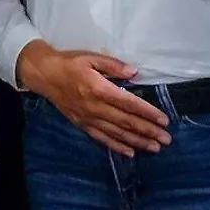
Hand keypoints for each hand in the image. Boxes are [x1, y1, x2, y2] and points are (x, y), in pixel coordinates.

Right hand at [16, 41, 171, 156]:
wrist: (43, 74)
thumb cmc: (69, 63)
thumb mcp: (90, 57)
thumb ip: (113, 65)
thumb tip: (134, 72)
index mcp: (99, 88)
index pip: (129, 104)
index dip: (148, 113)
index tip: (163, 120)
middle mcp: (95, 106)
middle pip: (126, 122)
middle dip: (148, 131)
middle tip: (166, 139)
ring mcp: (88, 118)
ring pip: (117, 133)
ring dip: (138, 141)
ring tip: (155, 147)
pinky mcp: (82, 124)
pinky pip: (102, 138)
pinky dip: (117, 146)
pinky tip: (130, 152)